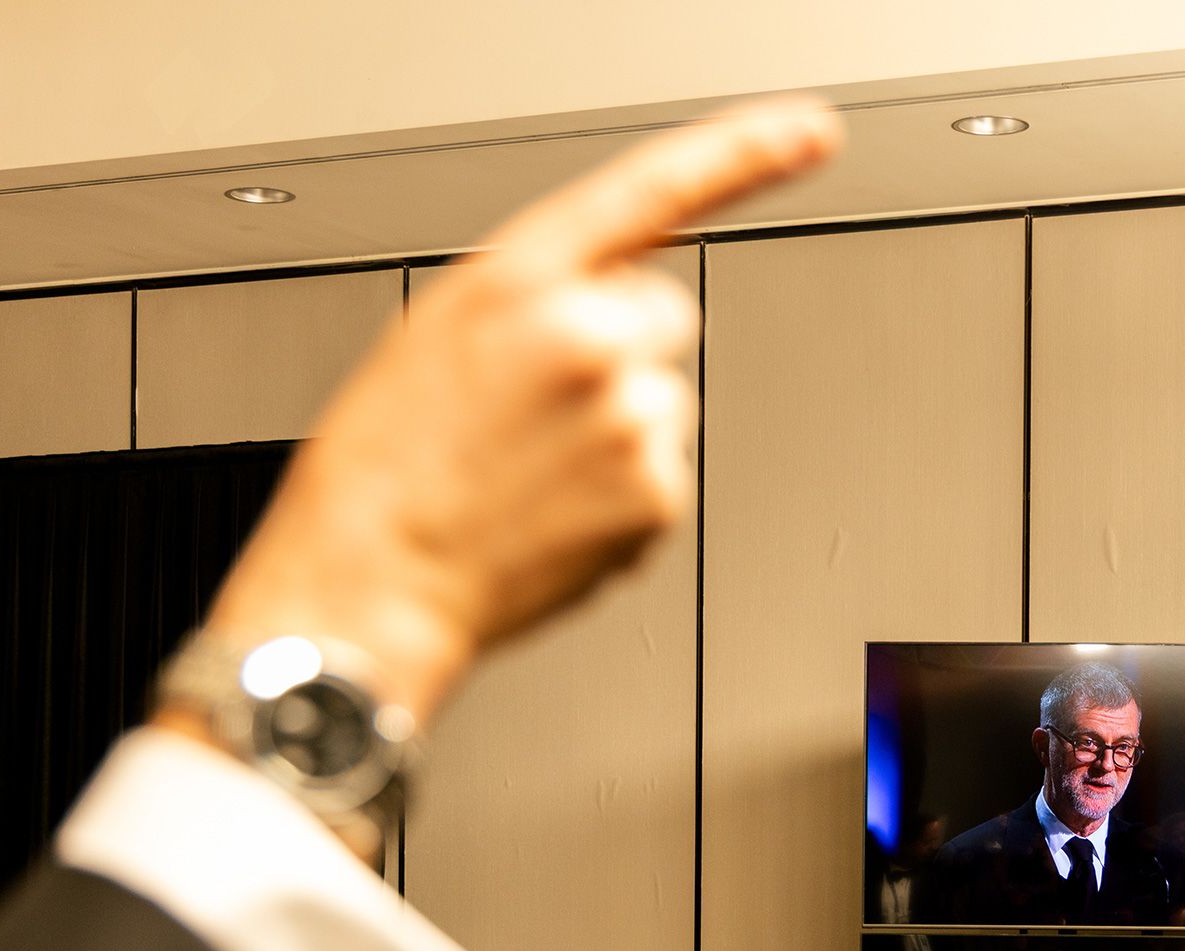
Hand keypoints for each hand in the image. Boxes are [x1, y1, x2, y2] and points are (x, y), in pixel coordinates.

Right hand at [186, 98, 842, 727]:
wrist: (373, 581)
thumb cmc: (387, 466)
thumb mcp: (438, 330)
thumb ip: (536, 290)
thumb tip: (608, 287)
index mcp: (519, 278)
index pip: (654, 192)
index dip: (746, 153)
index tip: (811, 134)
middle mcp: (587, 336)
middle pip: (662, 314)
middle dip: (619, 350)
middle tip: (539, 409)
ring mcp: (631, 417)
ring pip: (664, 399)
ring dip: (617, 428)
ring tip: (534, 470)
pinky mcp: (658, 493)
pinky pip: (666, 471)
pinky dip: (623, 493)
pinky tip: (555, 509)